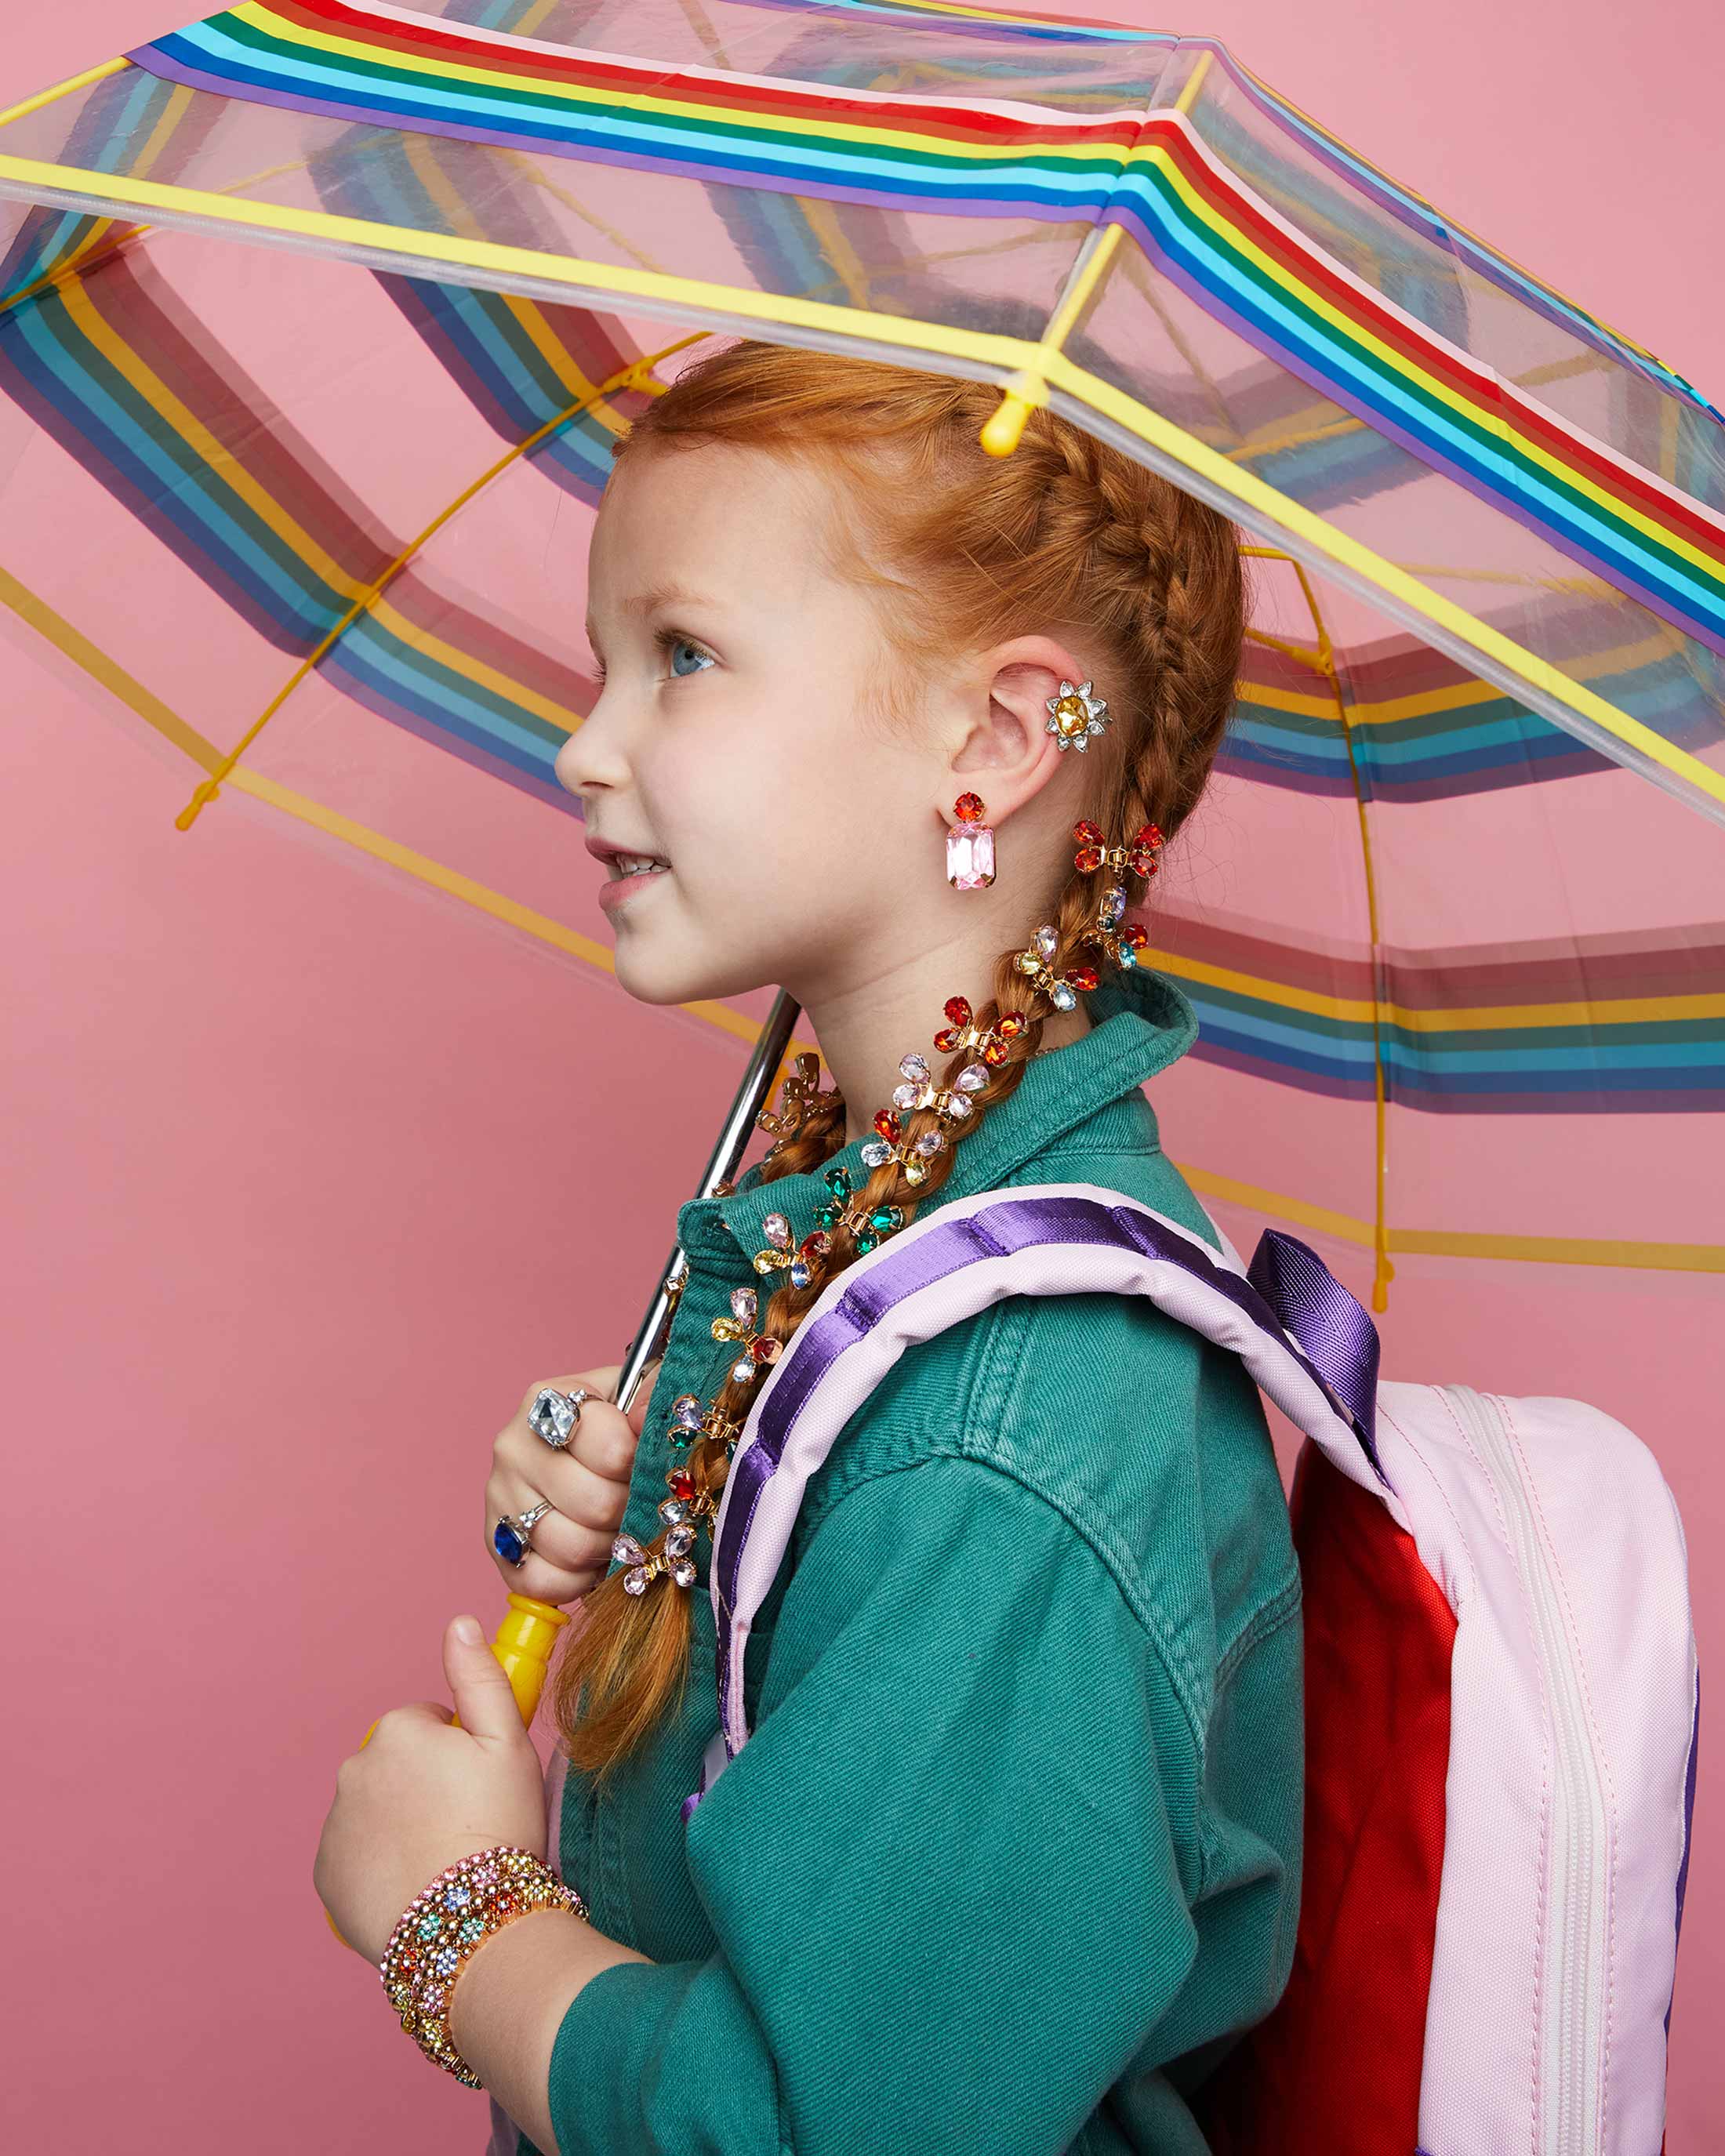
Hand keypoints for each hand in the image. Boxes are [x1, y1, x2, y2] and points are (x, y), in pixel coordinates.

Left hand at [313, 1615, 550, 1962]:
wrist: (467, 1923)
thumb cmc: (498, 1826)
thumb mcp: (508, 1742)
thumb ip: (479, 1677)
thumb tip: (458, 1623)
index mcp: (399, 1729)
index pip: (429, 1725)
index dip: (461, 1753)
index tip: (479, 1785)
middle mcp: (355, 1767)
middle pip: (398, 1765)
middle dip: (425, 1784)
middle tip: (464, 1822)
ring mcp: (335, 1822)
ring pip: (376, 1807)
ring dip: (401, 1821)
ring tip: (441, 1858)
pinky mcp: (325, 1872)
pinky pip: (354, 1853)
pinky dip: (378, 1862)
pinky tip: (412, 1882)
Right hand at [484, 1361, 656, 1604]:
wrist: (581, 1452)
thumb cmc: (618, 1422)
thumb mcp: (644, 1391)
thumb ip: (656, 1394)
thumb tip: (643, 1422)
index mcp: (550, 1400)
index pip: (613, 1450)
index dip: (639, 1467)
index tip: (642, 1463)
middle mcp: (514, 1446)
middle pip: (595, 1505)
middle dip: (626, 1512)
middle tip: (633, 1503)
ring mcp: (499, 1496)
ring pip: (570, 1548)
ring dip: (605, 1548)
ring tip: (612, 1528)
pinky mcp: (495, 1543)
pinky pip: (542, 1582)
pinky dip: (575, 1581)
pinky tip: (588, 1558)